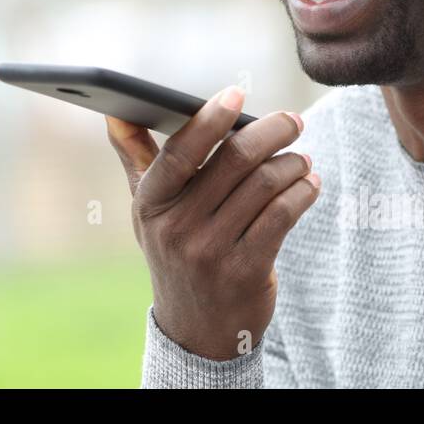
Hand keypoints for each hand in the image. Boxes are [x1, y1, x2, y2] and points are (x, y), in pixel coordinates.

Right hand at [106, 85, 320, 360]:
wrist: (196, 330)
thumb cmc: (174, 251)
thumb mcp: (149, 210)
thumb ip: (136, 158)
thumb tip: (114, 112)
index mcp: (151, 202)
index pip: (180, 150)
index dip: (210, 118)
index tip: (237, 92)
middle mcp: (177, 227)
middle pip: (235, 160)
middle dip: (272, 132)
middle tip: (292, 122)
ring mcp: (211, 251)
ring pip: (266, 184)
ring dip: (292, 163)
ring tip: (300, 158)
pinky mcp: (246, 271)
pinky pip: (283, 215)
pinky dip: (303, 192)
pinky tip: (308, 184)